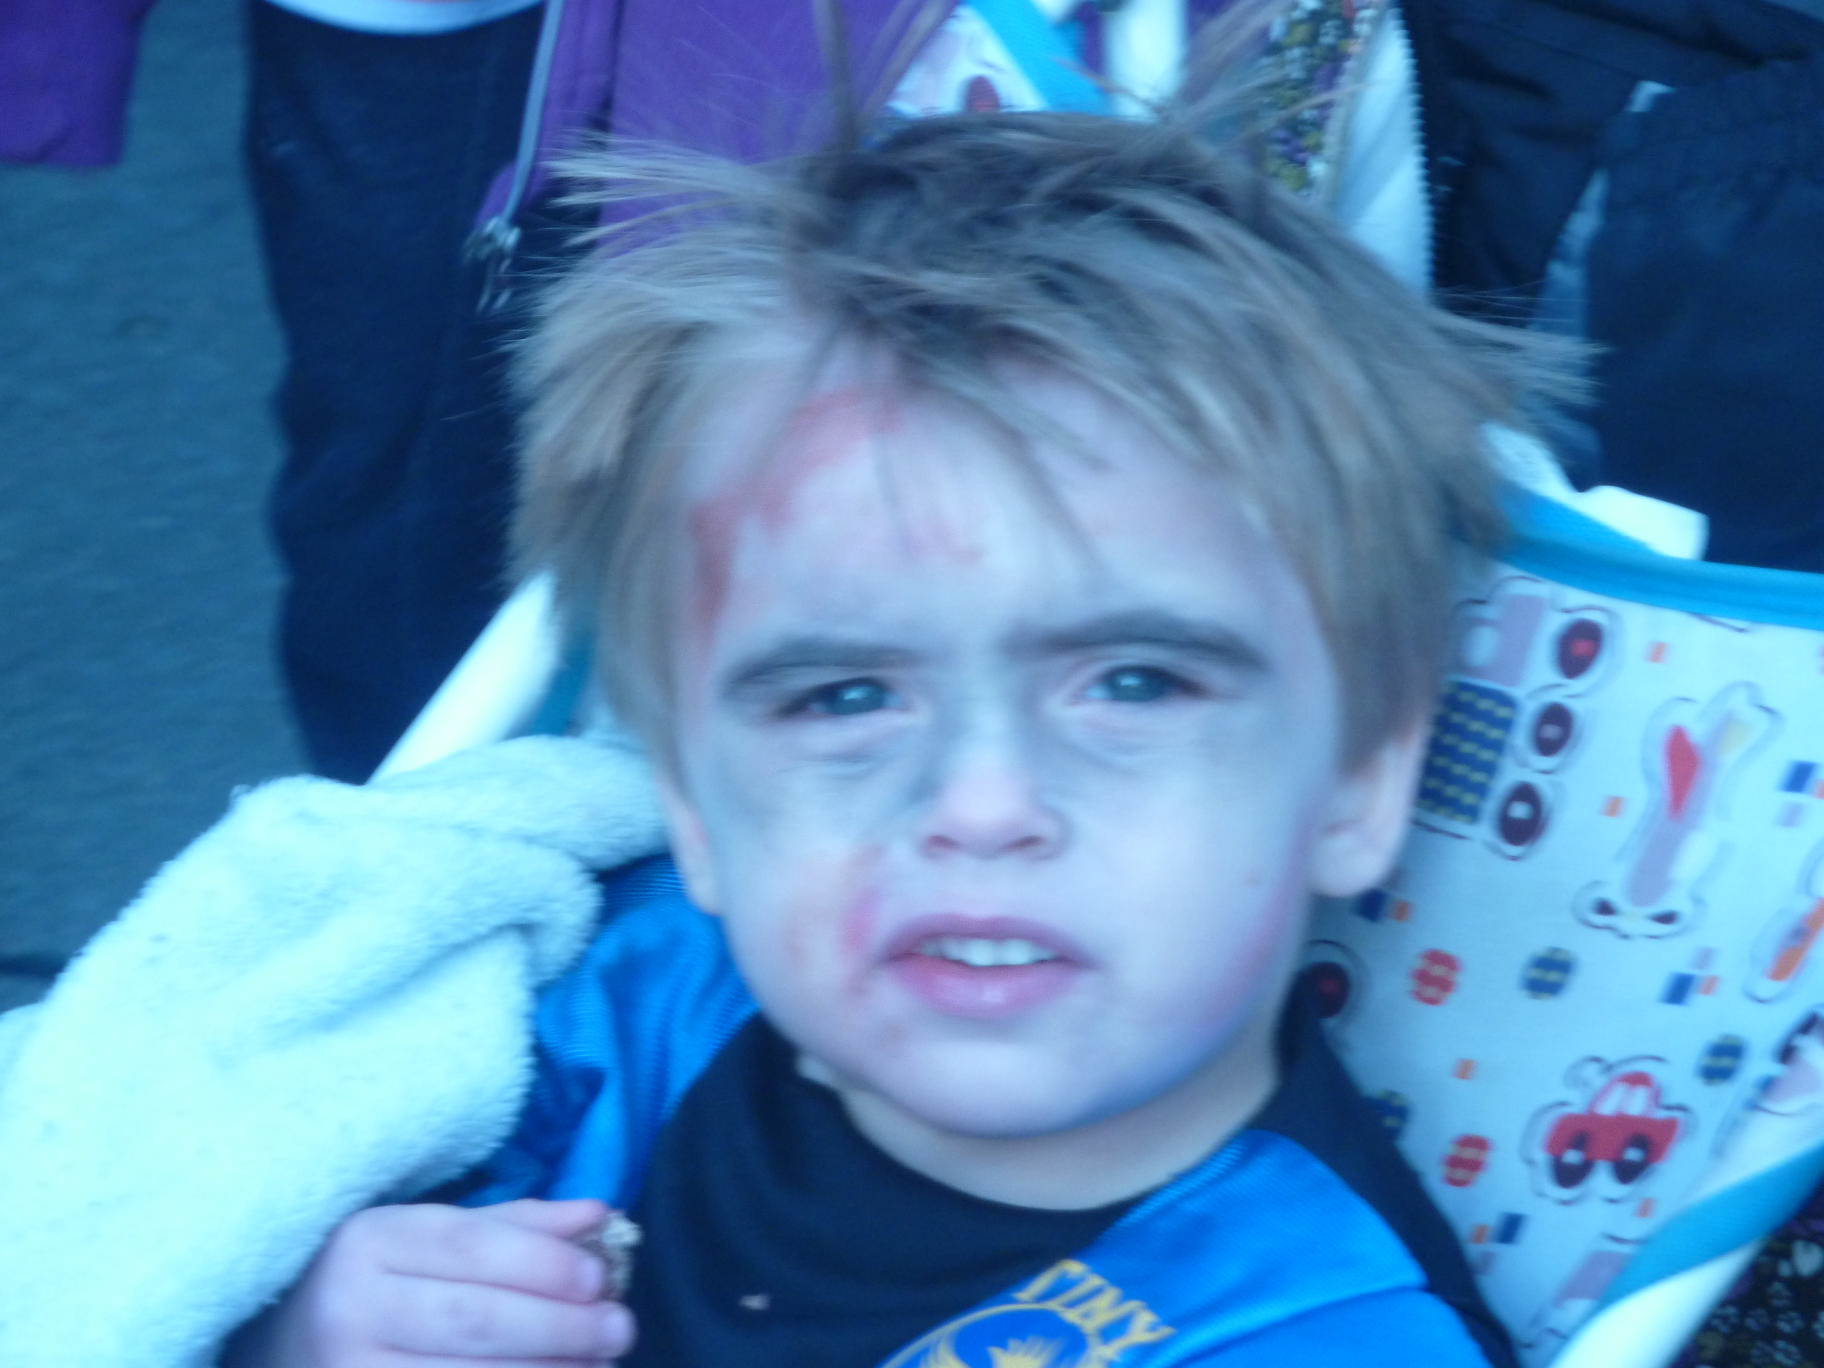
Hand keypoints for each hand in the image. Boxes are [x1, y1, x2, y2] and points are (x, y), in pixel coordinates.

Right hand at [237, 1199, 635, 1366]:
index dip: (543, 1262)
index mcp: (368, 1241)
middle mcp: (346, 1308)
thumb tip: (600, 1216)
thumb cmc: (385, 1288)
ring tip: (597, 1366)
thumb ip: (519, 1228)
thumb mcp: (436, 1240)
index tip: (600, 1278)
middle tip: (620, 1328)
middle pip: (475, 1319)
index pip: (469, 1246)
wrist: (289, 1350)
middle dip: (561, 1326)